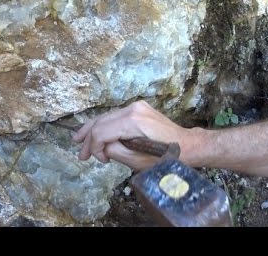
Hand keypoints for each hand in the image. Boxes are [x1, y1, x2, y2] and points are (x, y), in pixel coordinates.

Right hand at [72, 100, 196, 169]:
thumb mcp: (136, 161)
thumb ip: (114, 151)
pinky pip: (115, 117)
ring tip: (79, 141)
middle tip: (81, 154)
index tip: (98, 160)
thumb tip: (101, 147)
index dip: (94, 147)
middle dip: (88, 138)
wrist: (188, 145)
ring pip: (106, 117)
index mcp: (132, 121)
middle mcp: (132, 108)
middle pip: (100, 121)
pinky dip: (105, 126)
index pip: (101, 131)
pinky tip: (96, 133)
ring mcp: (135, 106)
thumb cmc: (165, 157)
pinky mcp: (137, 108)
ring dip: (93, 130)